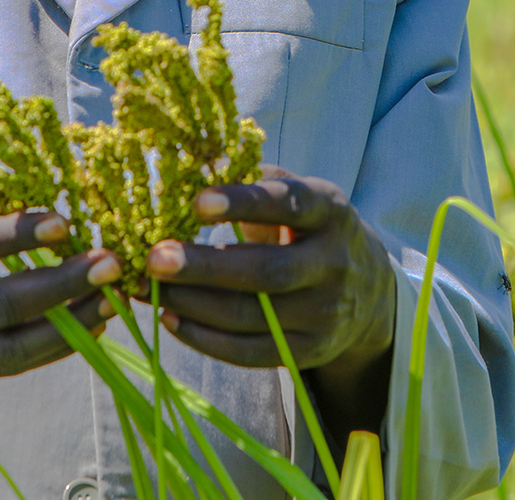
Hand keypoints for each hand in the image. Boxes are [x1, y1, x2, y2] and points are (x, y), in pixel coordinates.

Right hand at [0, 172, 122, 389]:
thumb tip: (26, 170)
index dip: (14, 236)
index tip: (62, 220)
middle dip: (58, 286)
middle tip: (108, 263)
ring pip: (4, 349)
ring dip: (66, 327)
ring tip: (110, 300)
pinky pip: (4, 369)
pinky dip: (50, 351)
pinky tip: (86, 326)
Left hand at [146, 169, 396, 447]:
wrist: (369, 294)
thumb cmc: (311, 230)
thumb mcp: (301, 195)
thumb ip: (256, 179)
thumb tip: (193, 162)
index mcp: (330, 212)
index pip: (289, 204)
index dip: (244, 202)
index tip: (196, 201)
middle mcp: (334, 264)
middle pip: (266, 271)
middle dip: (205, 267)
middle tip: (153, 258)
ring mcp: (324, 314)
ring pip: (252, 316)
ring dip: (193, 303)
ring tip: (145, 286)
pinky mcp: (308, 352)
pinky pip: (251, 353)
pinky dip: (205, 339)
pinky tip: (170, 317)